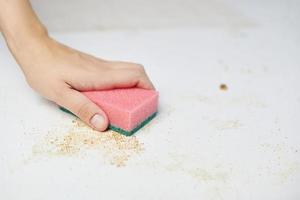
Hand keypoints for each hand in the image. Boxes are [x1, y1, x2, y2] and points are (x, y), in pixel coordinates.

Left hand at [16, 36, 154, 130]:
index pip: (134, 76)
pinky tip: (113, 94)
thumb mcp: (60, 94)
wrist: (34, 48)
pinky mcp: (94, 65)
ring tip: (131, 101)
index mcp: (99, 76)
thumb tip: (103, 124)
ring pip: (128, 69)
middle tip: (142, 103)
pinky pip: (117, 71)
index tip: (149, 101)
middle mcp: (103, 68)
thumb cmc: (44, 70)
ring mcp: (100, 65)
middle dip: (146, 86)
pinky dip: (124, 81)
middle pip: (136, 70)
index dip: (147, 88)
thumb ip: (83, 109)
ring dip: (136, 83)